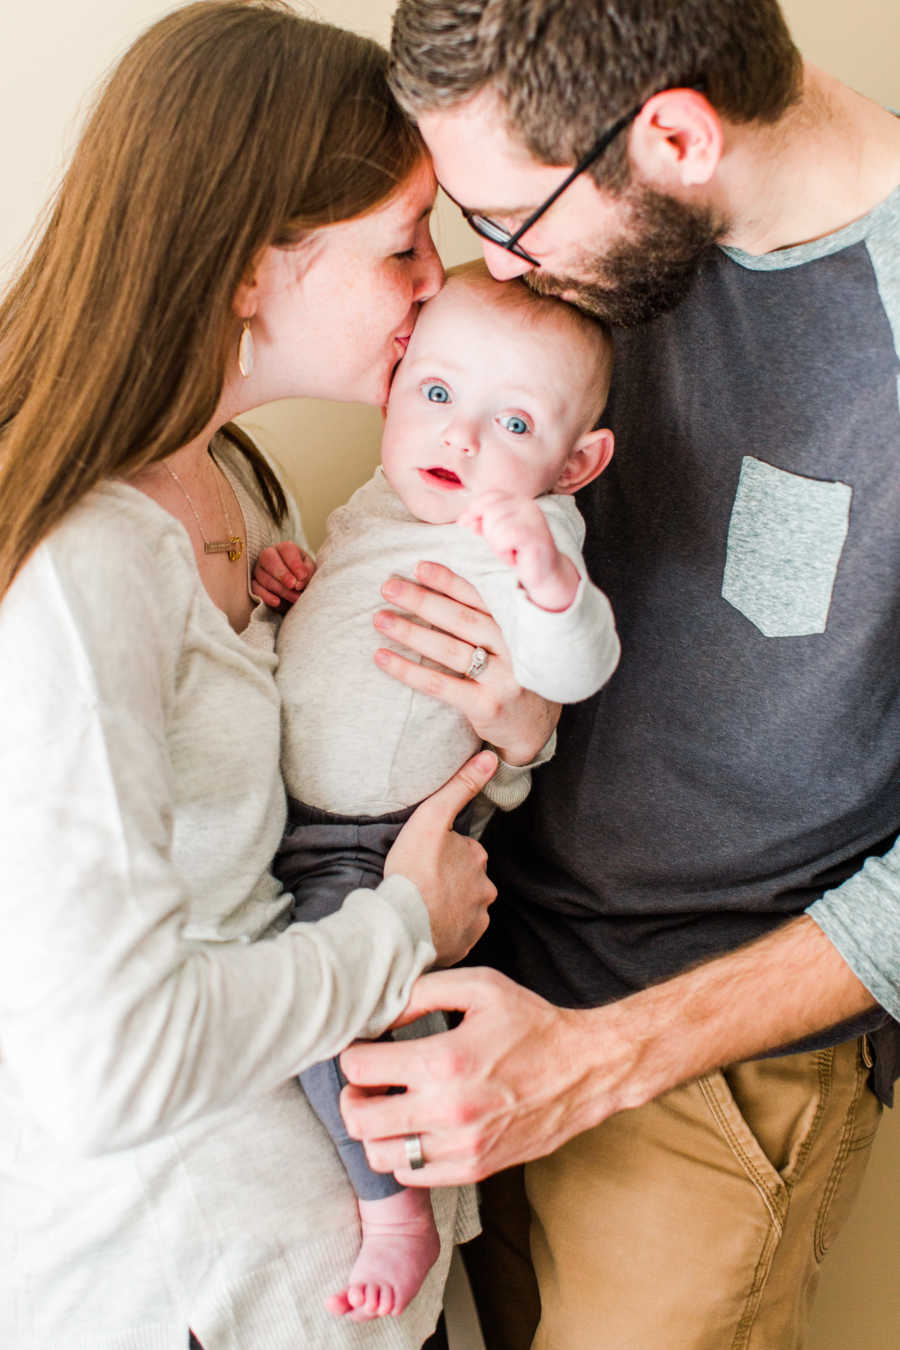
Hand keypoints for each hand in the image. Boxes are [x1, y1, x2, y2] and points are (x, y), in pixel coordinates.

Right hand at [253, 541, 314, 608]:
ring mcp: (259, 569)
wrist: (296, 590)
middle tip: (293, 586)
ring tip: (295, 598)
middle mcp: (268, 555)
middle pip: (268, 558)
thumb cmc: (303, 576)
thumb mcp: (310, 571)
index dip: (294, 563)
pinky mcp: (253, 584)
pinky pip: (255, 589)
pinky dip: (266, 596)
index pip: (286, 549)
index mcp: (285, 548)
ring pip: (263, 576)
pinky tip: (277, 602)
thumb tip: (299, 583)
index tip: (303, 577)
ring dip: (280, 589)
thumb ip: (307, 573)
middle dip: (282, 573)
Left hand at [340, 967, 620, 1184]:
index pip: (359, 1069)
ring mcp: (461, 1147)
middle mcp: (447, 1111)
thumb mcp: (479, 987)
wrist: (584, 1071)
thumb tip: (381, 1013)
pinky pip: (412, 1176)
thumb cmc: (531, 1023)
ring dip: (374, 1130)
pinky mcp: (474, 1169)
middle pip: (358, 1120)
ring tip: (389, 1106)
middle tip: (366, 1081)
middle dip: (352, 1095)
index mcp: (444, 1061)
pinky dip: (402, 1154)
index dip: (352, 1054)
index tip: (363, 1048)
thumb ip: (423, 992)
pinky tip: (415, 1128)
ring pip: (379, 1156)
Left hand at [373, 562, 559, 764]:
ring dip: (411, 632)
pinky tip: (383, 658)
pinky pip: (440, 684)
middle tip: (388, 587)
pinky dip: (408, 670)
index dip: (449, 581)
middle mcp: (514, 649)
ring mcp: (503, 678)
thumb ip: (487, 618)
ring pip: (449, 650)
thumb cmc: (513, 674)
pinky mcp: (487, 706)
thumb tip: (434, 588)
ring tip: (380, 619)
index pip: (480, 598)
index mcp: (518, 626)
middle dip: (422, 600)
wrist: (535, 727)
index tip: (419, 567)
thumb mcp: (512, 641)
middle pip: (462, 619)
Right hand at [385, 752, 497, 966]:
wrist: (403, 925)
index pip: (463, 850)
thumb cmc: (413, 870)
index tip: (423, 859)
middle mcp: (485, 889)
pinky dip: (445, 929)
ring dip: (447, 905)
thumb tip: (491, 758)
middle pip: (466, 879)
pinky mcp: (465, 944)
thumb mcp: (432, 817)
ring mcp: (477, 919)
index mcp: (478, 857)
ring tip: (420, 905)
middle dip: (448, 880)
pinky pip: (457, 933)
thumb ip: (461, 787)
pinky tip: (426, 925)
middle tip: (420, 881)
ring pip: (463, 906)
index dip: (442, 852)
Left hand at [459, 490, 578, 610]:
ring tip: (510, 552)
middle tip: (502, 546)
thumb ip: (481, 523)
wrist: (545, 573)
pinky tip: (515, 557)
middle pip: (488, 511)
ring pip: (494, 526)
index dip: (473, 510)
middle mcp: (527, 505)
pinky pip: (502, 539)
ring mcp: (532, 519)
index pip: (488, 496)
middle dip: (487, 532)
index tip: (466, 524)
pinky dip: (503, 552)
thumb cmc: (519, 552)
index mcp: (519, 500)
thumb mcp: (495, 534)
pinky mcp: (534, 536)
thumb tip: (463, 520)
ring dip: (496, 546)